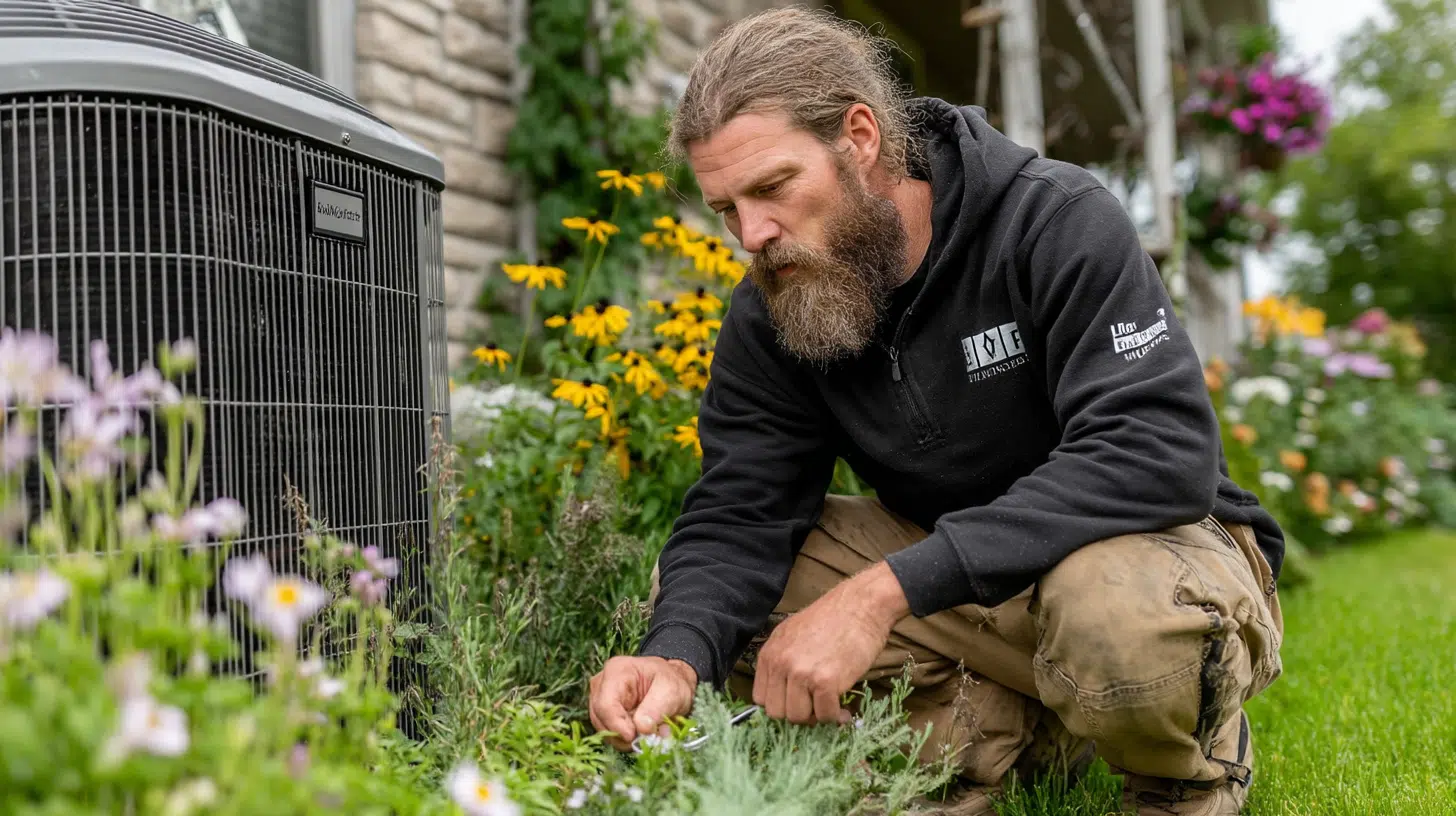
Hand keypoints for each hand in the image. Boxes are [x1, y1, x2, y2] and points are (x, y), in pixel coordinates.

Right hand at [588, 655, 697, 750]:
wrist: (672, 684)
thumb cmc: (671, 682)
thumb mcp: (672, 691)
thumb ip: (657, 709)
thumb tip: (642, 729)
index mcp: (617, 670)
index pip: (606, 704)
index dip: (617, 725)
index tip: (633, 737)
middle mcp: (602, 683)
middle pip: (600, 718)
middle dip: (622, 734)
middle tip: (647, 738)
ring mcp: (599, 699)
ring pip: (602, 729)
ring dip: (624, 739)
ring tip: (647, 733)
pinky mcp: (603, 713)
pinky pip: (608, 733)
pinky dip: (624, 739)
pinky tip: (640, 733)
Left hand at [753, 561, 909, 724]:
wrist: (861, 605)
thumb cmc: (833, 619)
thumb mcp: (793, 635)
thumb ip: (783, 663)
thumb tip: (784, 695)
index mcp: (769, 653)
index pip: (761, 699)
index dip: (781, 704)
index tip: (798, 702)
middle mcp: (780, 664)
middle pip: (777, 713)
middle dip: (799, 713)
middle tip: (817, 705)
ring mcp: (801, 673)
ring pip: (799, 718)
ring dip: (817, 715)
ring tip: (831, 703)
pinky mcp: (825, 681)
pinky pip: (825, 715)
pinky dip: (836, 715)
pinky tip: (844, 707)